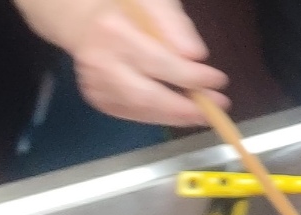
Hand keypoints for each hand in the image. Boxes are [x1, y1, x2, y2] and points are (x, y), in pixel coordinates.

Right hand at [14, 0, 229, 126]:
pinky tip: (176, 111)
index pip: (160, 63)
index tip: (219, 81)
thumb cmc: (124, 7)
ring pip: (141, 111)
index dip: (192, 77)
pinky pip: (133, 115)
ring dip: (175, 116)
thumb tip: (196, 56)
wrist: (81, 20)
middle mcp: (100, 62)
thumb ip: (175, 25)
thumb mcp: (152, 2)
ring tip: (202, 114)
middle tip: (215, 111)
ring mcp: (95, 85)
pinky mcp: (97, 99)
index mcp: (114, 31)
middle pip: (148, 97)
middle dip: (185, 108)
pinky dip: (159, 115)